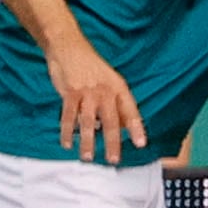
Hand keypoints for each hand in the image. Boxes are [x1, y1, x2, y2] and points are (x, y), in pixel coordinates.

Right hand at [48, 36, 146, 164]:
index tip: (140, 143)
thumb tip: (124, 127)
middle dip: (112, 143)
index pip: (130, 111)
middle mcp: (105, 91)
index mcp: (118, 87)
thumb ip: (116, 104)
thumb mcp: (110, 81)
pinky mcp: (70, 93)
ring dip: (87, 141)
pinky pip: (69, 117)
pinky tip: (67, 143)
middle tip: (113, 160)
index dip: (136, 128)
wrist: (69, 47)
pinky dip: (67, 132)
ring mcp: (87, 92)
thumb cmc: (91, 67)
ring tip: (87, 157)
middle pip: (111, 121)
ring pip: (89, 122)